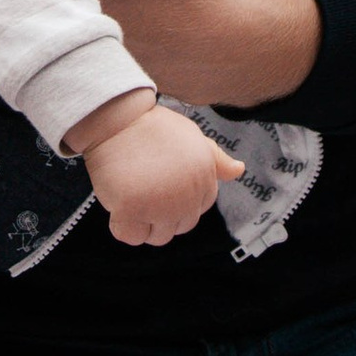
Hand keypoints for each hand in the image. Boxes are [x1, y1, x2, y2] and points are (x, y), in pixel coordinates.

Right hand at [72, 92, 244, 245]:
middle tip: (144, 185)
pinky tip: (118, 201)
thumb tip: (239, 170)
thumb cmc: (151, 127)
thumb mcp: (191, 137)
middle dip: (161, 214)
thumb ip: (215, 159)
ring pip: (157, 236)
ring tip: (132, 192)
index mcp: (204, 177)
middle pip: (179, 226)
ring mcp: (160, 204)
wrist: (115, 119)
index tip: (161, 182)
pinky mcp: (131, 209)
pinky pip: (131, 237)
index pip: (198, 209)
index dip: (178, 200)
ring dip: (143, 223)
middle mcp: (187, 194)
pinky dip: (121, 226)